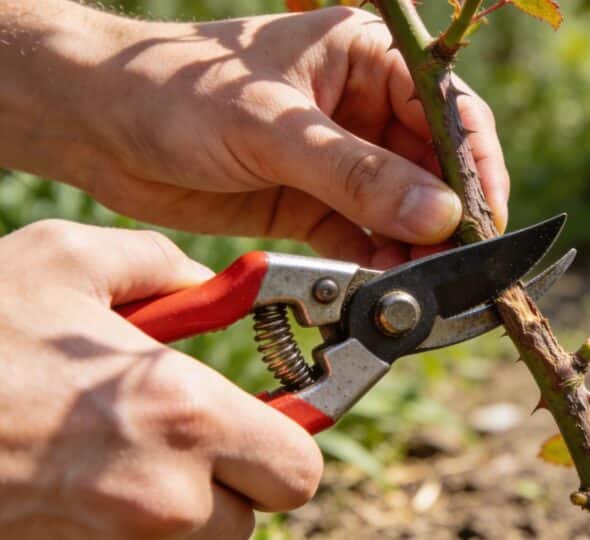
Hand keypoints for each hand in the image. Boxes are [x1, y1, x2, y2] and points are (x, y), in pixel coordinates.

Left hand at [0, 2, 508, 267]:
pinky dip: (377, 260)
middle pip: (432, 165)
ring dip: (414, 245)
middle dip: (447, 216)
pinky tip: (384, 282)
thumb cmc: (174, 90)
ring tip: (420, 282)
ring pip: (401, 207)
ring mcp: (338, 158)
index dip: (475, 164)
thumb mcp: (273, 128)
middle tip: (457, 265)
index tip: (486, 219)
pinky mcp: (312, 202)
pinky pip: (362, 234)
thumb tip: (441, 215)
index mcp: (364, 57)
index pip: (447, 108)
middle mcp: (361, 106)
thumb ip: (358, 174)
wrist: (94, 125)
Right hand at [0, 220, 322, 538]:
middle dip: (240, 476)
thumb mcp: (65, 264)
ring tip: (133, 450)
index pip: (299, 467)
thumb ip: (162, 264)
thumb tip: (209, 282)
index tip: (269, 417)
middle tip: (198, 432)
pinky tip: (91, 475)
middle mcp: (162, 497)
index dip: (290, 441)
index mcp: (182, 414)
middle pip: (257, 513)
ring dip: (187, 504)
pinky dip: (133, 525)